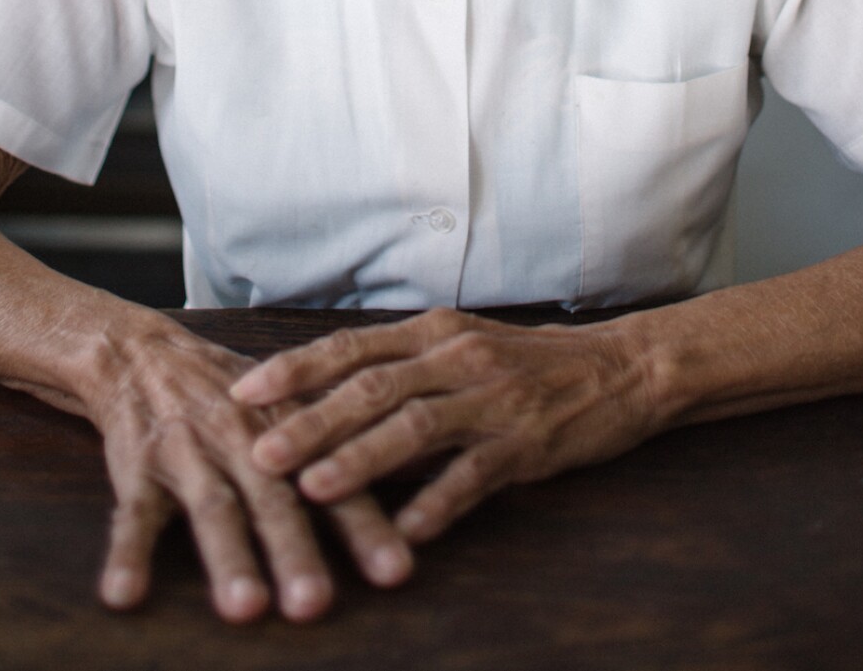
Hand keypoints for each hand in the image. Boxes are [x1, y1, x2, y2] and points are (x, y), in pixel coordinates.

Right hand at [86, 319, 414, 620]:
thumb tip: (418, 491)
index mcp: (289, 429)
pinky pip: (132, 515)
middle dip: (297, 552)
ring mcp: (191, 453)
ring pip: (212, 508)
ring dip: (228, 558)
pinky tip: (123, 596)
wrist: (143, 355)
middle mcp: (244, 440)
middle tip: (318, 604)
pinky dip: (126, 555)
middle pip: (276, 500)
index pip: (336, 481)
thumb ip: (338, 453)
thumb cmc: (232, 399)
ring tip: (245, 608)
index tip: (398, 572)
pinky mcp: (139, 467)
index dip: (365, 526)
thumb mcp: (287, 413)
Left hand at [230, 308, 658, 543]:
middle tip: (259, 452)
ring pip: (414, 427)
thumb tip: (329, 395)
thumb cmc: (529, 362)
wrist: (621, 367)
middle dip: (310, 421)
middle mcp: (457, 357)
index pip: (351, 345)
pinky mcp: (526, 442)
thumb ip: (403, 367)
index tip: (241, 390)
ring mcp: (492, 399)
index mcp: (434, 331)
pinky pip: (474, 475)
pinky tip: (405, 531)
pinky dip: (437, 502)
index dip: (295, 369)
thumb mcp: (462, 348)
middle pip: (371, 387)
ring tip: (313, 490)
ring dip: (359, 460)